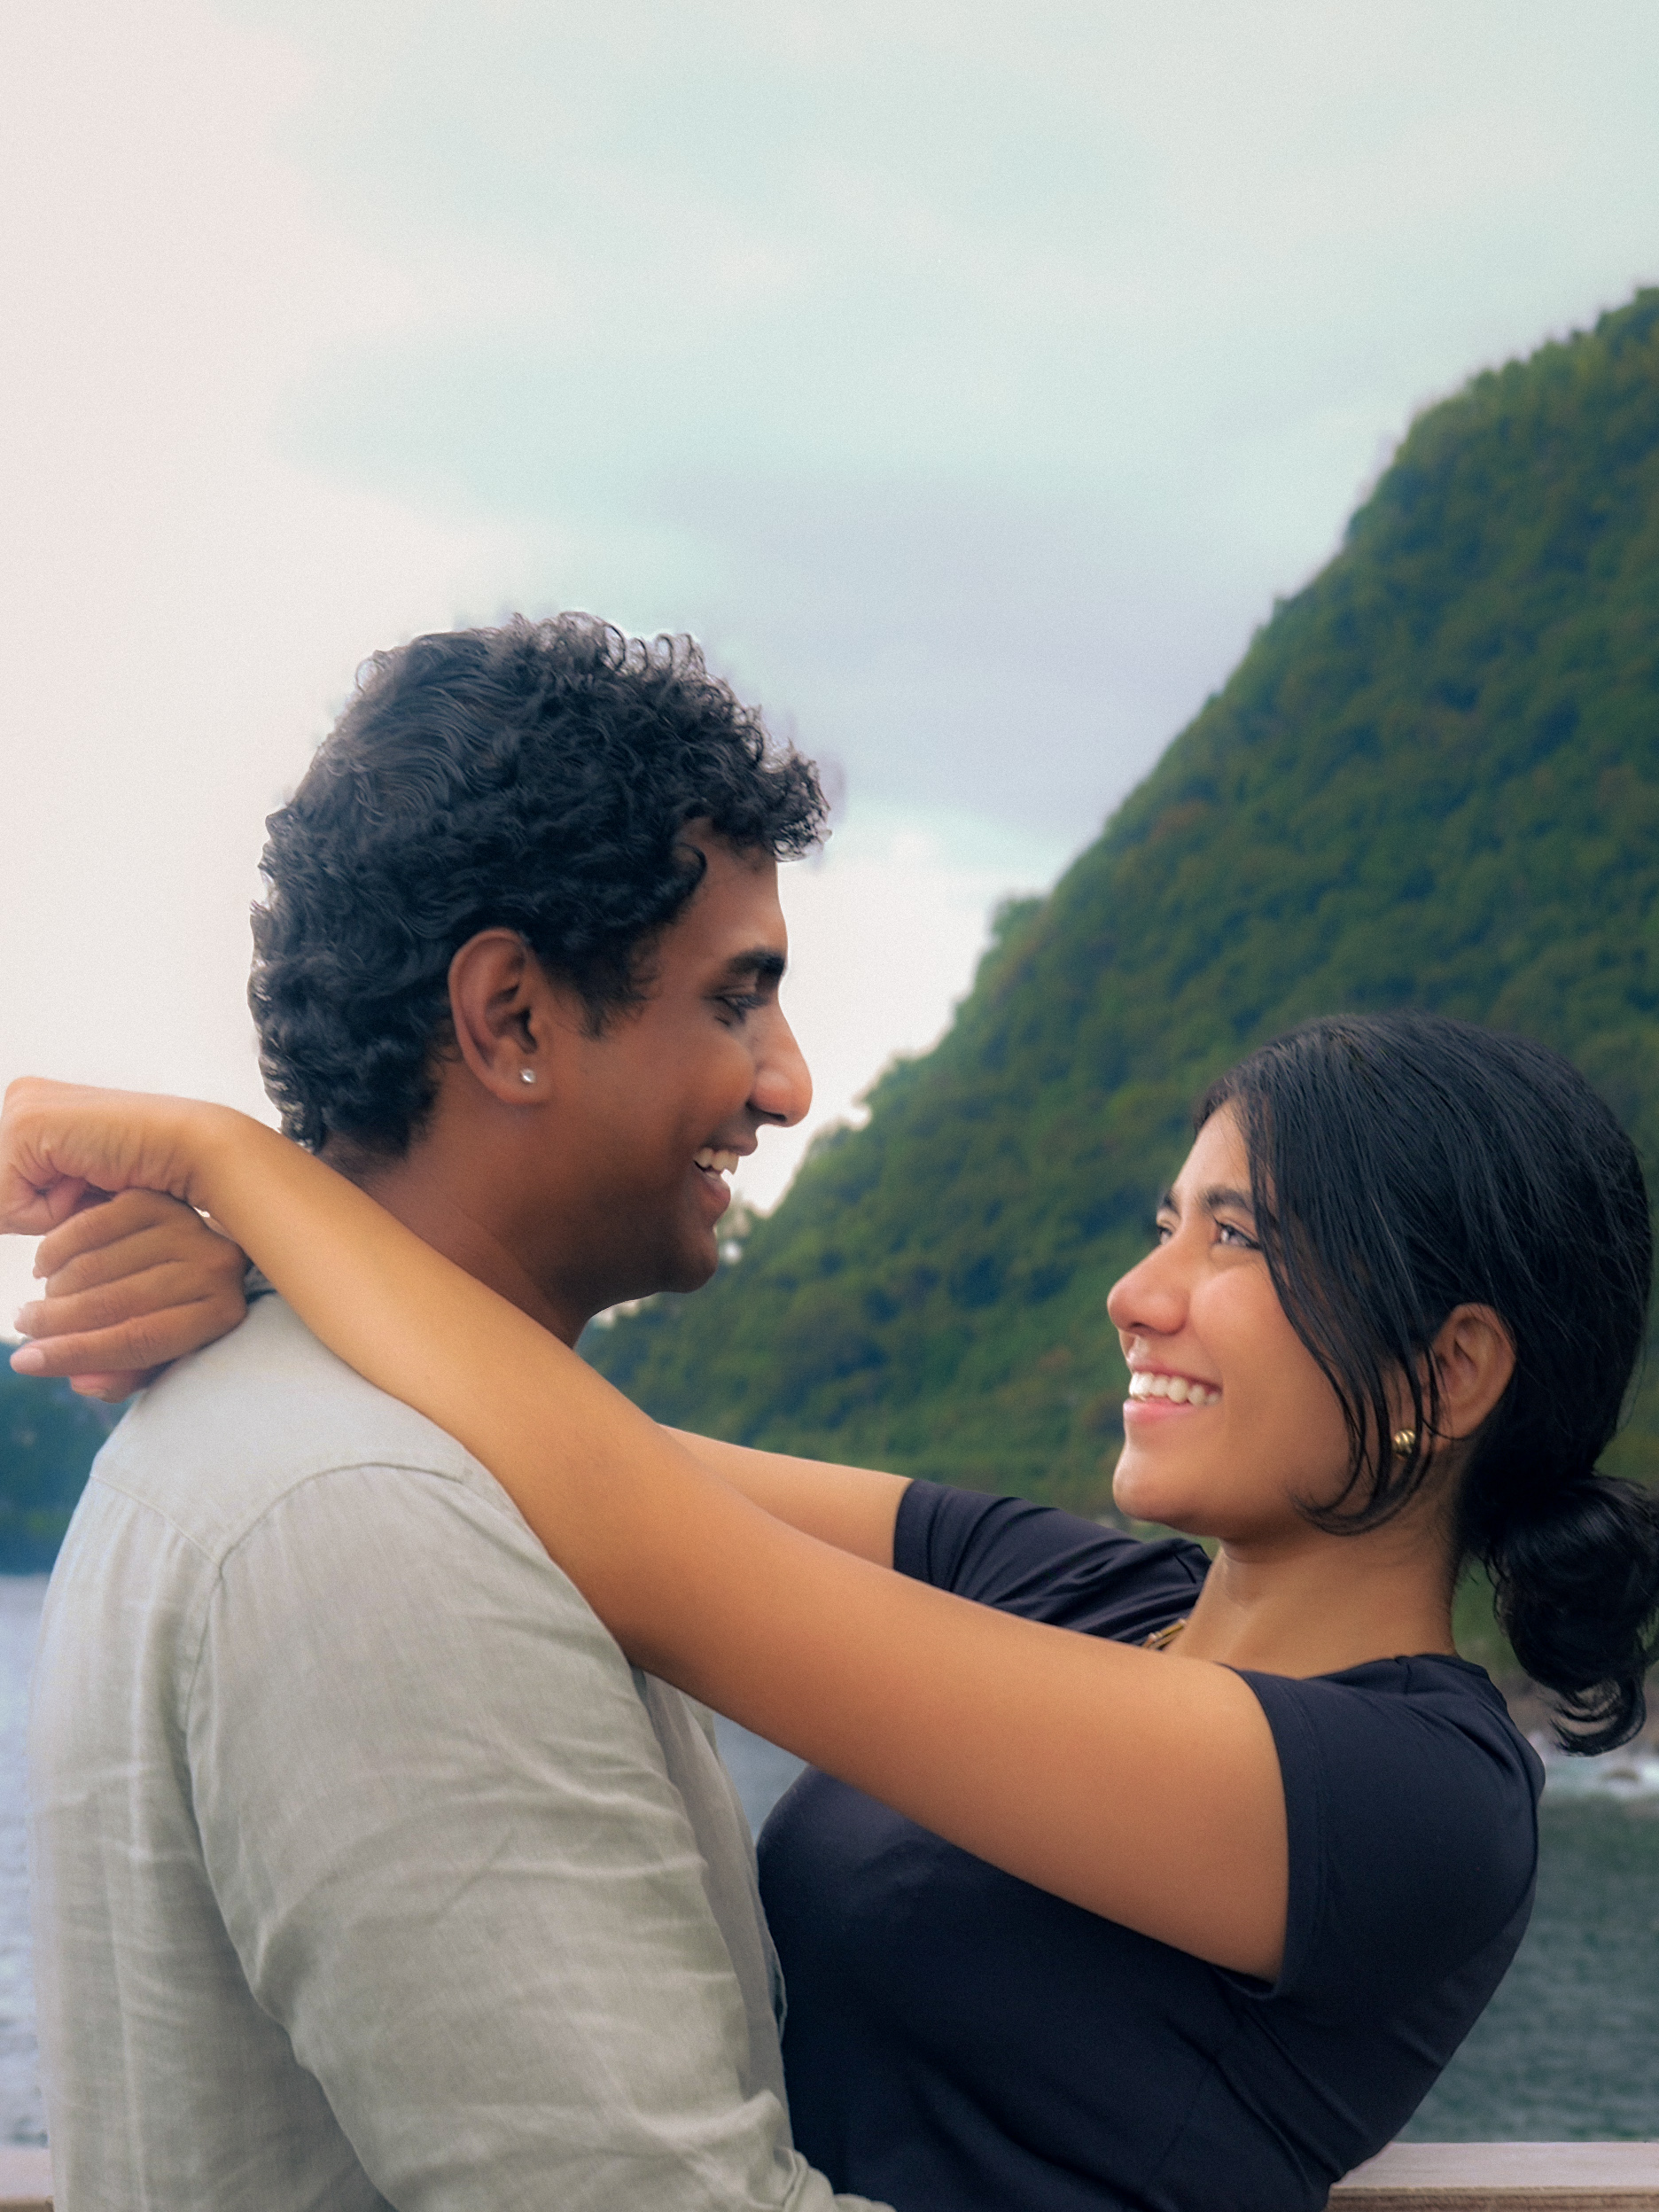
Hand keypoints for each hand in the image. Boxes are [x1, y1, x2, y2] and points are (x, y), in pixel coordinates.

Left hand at [0, 1077, 222, 1236]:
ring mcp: (21, 1106)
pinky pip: (7, 1203)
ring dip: (50, 1211)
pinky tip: (88, 1177)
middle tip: (91, 1181)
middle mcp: (21, 1098)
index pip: (6, 1184)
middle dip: (42, 1207)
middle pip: (1, 1192)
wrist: (191, 1151)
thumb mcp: (75, 1184)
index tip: (89, 1182)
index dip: (42, 1205)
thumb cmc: (149, 1171)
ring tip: (93, 1178)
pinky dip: (50, 1211)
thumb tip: (4, 1218)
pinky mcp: (24, 1125)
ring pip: (0, 1201)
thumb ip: (33, 1196)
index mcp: (33, 1106)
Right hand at [11, 1189, 248, 1400]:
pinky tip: (45, 1265)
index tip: (26, 1362)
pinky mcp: (159, 1199)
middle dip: (55, 1321)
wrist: (202, 1256)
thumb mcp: (160, 1357)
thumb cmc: (178, 1315)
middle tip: (24, 1327)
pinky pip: (93, 1225)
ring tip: (38, 1305)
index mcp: (222, 1312)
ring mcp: (188, 1226)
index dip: (77, 1355)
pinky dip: (59, 1247)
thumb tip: (81, 1381)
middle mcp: (215, 1266)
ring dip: (55, 1288)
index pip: (141, 1341)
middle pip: (116, 1302)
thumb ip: (125, 1374)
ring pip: (98, 1264)